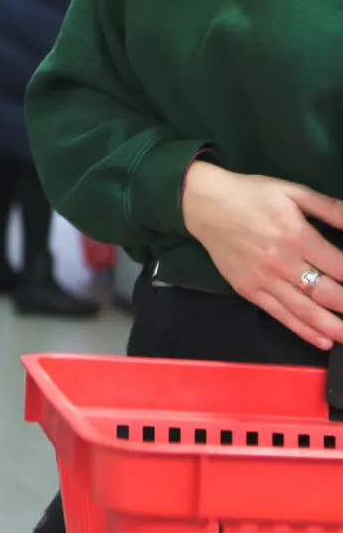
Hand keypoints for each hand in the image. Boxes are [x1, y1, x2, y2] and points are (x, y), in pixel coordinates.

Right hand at [182, 161, 342, 348]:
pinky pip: (279, 315)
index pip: (339, 267)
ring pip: (306, 311)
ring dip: (334, 327)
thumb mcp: (292, 191)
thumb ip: (329, 208)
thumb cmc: (251, 195)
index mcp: (295, 235)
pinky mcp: (248, 290)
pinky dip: (303, 330)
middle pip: (327, 294)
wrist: (203, 204)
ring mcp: (263, 280)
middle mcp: (281, 262)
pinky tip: (323, 341)